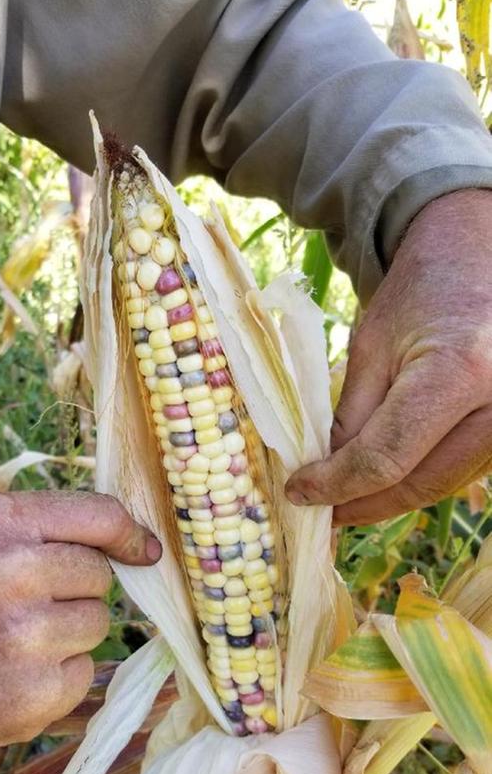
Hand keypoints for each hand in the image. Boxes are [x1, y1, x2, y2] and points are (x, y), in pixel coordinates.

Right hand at [0, 491, 160, 773]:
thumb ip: (42, 532)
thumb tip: (132, 546)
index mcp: (0, 523)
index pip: (100, 516)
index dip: (129, 534)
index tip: (144, 552)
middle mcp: (16, 573)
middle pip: (99, 575)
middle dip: (75, 590)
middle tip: (24, 607)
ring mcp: (26, 639)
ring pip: (97, 626)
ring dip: (68, 635)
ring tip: (11, 643)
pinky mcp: (32, 697)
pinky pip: (83, 675)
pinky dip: (58, 679)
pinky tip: (9, 677)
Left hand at [285, 188, 491, 524]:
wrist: (478, 260)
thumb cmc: (421, 293)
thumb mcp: (372, 348)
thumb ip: (351, 418)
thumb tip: (325, 477)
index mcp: (458, 374)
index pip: (386, 456)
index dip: (336, 483)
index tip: (300, 493)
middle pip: (418, 484)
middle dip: (360, 503)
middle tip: (318, 513)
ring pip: (440, 487)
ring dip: (387, 500)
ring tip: (342, 502)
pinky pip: (457, 472)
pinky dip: (416, 481)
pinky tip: (381, 483)